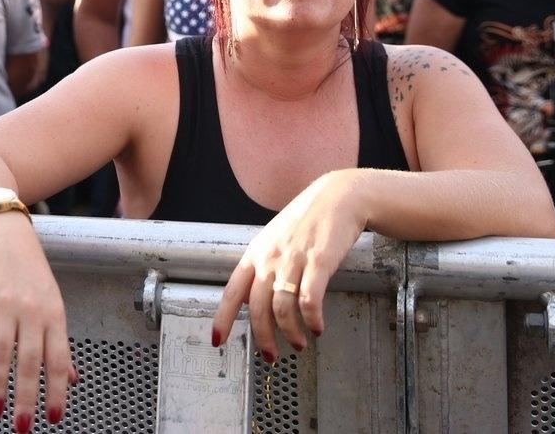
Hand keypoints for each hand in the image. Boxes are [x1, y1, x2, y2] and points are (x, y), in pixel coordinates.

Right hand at [0, 212, 76, 427]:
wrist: (5, 233)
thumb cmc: (30, 273)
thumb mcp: (52, 304)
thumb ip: (59, 342)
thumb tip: (73, 379)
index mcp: (54, 314)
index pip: (59, 358)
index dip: (57, 390)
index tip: (53, 418)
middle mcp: (32, 311)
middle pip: (30, 360)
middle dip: (27, 397)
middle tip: (23, 427)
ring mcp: (5, 304)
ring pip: (1, 352)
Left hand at [213, 171, 366, 360]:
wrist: (337, 197)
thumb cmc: (306, 220)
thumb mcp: (274, 239)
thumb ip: (263, 266)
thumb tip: (253, 296)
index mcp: (256, 254)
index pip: (231, 291)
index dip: (222, 318)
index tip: (217, 340)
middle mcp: (270, 258)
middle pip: (256, 308)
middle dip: (263, 338)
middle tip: (270, 356)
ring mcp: (293, 260)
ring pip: (282, 309)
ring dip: (290, 333)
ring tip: (299, 343)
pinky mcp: (318, 262)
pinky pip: (310, 301)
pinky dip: (312, 320)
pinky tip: (318, 327)